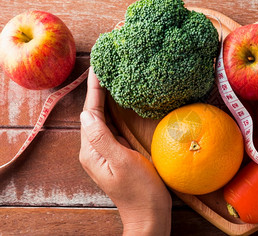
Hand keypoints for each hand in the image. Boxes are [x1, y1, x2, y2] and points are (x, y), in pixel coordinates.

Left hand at [79, 68, 170, 235]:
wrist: (149, 214)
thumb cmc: (139, 190)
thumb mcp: (121, 162)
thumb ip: (102, 138)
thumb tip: (87, 113)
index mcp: (92, 150)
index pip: (91, 113)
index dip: (95, 89)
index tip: (98, 67)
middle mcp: (94, 148)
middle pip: (94, 113)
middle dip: (98, 89)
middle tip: (105, 65)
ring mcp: (105, 151)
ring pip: (102, 118)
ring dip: (105, 97)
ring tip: (110, 76)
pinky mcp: (117, 152)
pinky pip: (112, 125)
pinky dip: (114, 110)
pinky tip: (120, 101)